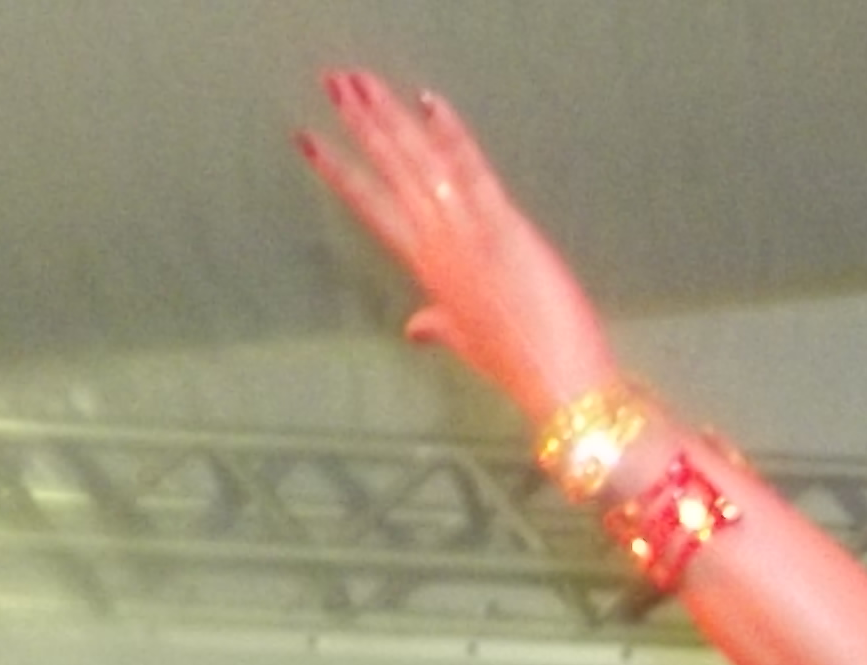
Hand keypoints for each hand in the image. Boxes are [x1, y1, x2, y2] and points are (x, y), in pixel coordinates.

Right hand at [299, 72, 616, 426]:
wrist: (557, 382)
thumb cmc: (518, 364)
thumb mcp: (468, 341)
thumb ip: (438, 326)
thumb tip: (414, 329)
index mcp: (427, 268)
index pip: (372, 207)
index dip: (340, 172)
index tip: (309, 140)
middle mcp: (437, 245)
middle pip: (391, 173)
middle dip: (362, 125)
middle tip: (333, 82)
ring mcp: (466, 234)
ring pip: (418, 164)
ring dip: (389, 118)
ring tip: (359, 80)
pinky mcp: (502, 227)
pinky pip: (470, 170)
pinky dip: (452, 135)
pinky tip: (429, 102)